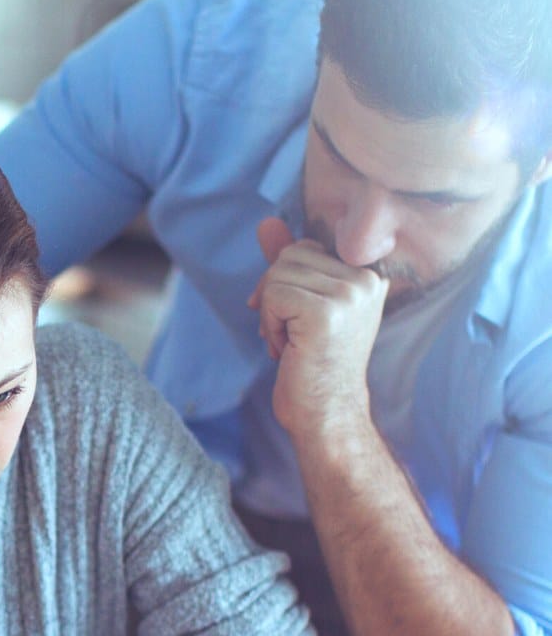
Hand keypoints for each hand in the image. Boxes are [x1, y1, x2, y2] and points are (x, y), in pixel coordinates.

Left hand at [249, 217, 387, 439]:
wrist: (326, 414)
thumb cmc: (313, 364)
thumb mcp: (302, 305)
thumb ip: (288, 263)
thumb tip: (265, 222)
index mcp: (369, 275)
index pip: (305, 248)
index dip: (285, 280)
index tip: (292, 318)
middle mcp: (366, 280)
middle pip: (289, 257)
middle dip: (274, 295)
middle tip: (289, 334)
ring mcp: (350, 295)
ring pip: (278, 275)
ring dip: (271, 313)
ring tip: (290, 343)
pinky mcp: (326, 313)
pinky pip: (274, 296)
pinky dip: (269, 325)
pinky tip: (286, 349)